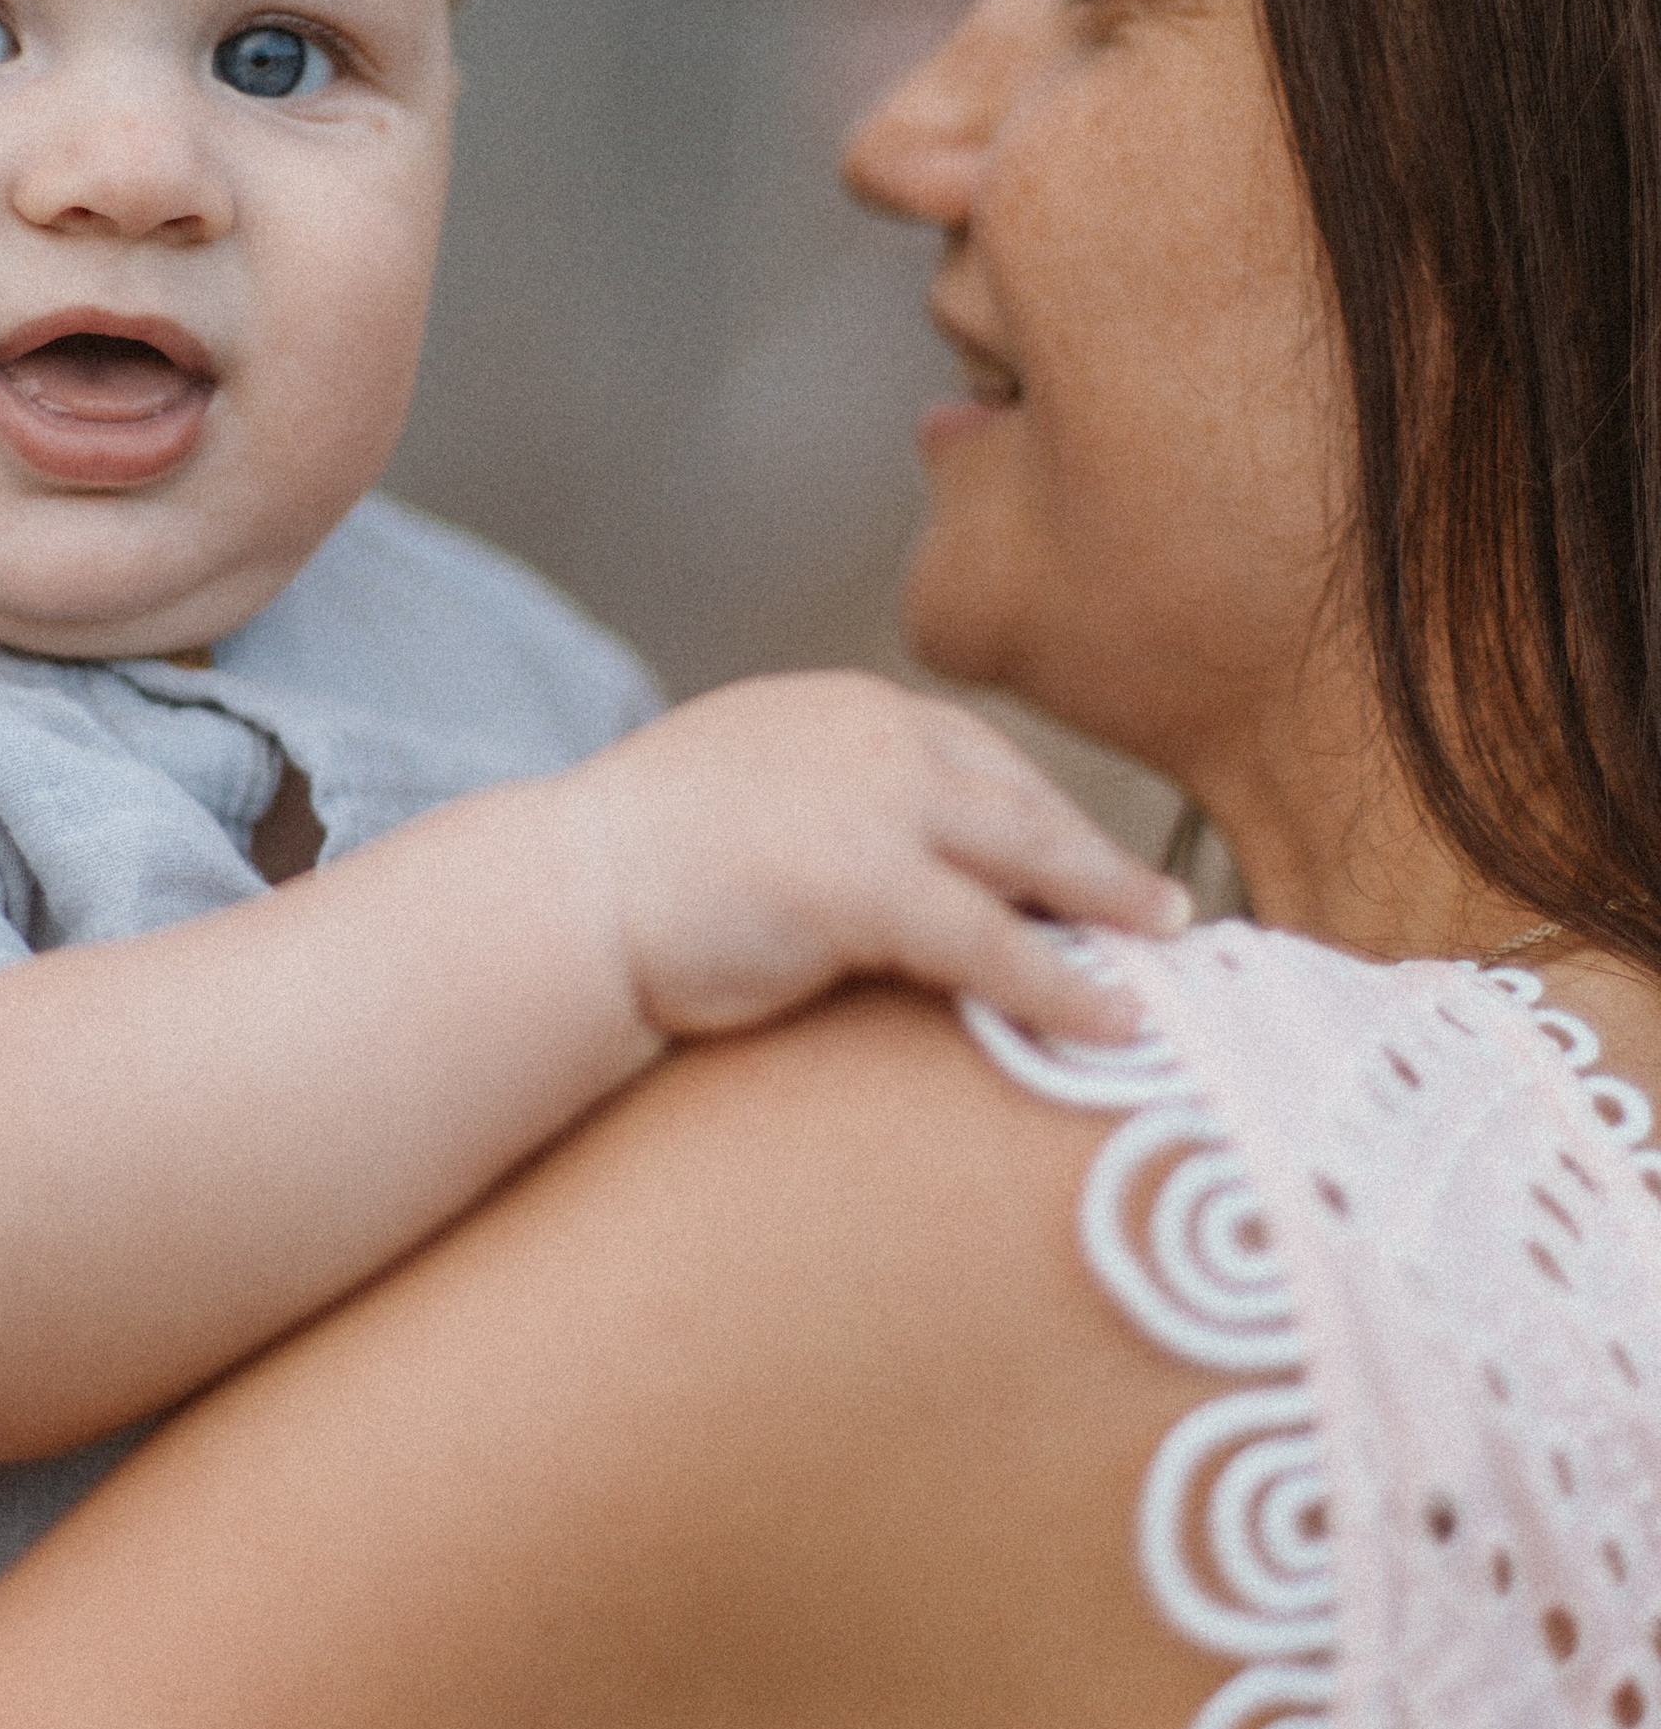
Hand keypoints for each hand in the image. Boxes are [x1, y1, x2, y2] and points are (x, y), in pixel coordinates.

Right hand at [561, 671, 1187, 1048]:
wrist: (562, 897)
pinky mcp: (867, 883)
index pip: (971, 755)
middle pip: (1020, 797)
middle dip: (1097, 856)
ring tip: (1167, 953)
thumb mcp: (741, 801)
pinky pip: (997, 942)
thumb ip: (817, 812)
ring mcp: (872, 802)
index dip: (1039, 814)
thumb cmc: (629, 872)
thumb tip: (873, 874)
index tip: (1083, 859)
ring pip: (1032, 857)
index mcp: (836, 708)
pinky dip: (1066, 984)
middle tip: (1163, 907)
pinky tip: (1113, 1020)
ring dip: (1111, 908)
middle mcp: (868, 733)